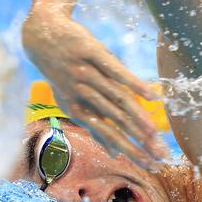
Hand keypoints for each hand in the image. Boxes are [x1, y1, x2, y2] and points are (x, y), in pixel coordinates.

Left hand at [23, 10, 167, 166]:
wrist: (41, 36)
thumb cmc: (63, 73)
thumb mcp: (73, 100)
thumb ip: (96, 126)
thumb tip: (113, 154)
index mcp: (78, 109)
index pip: (110, 135)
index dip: (130, 150)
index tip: (150, 165)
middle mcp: (82, 94)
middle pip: (117, 122)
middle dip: (139, 141)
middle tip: (160, 156)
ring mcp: (86, 73)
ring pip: (118, 99)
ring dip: (138, 118)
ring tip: (155, 133)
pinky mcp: (92, 51)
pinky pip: (116, 70)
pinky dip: (134, 83)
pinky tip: (151, 96)